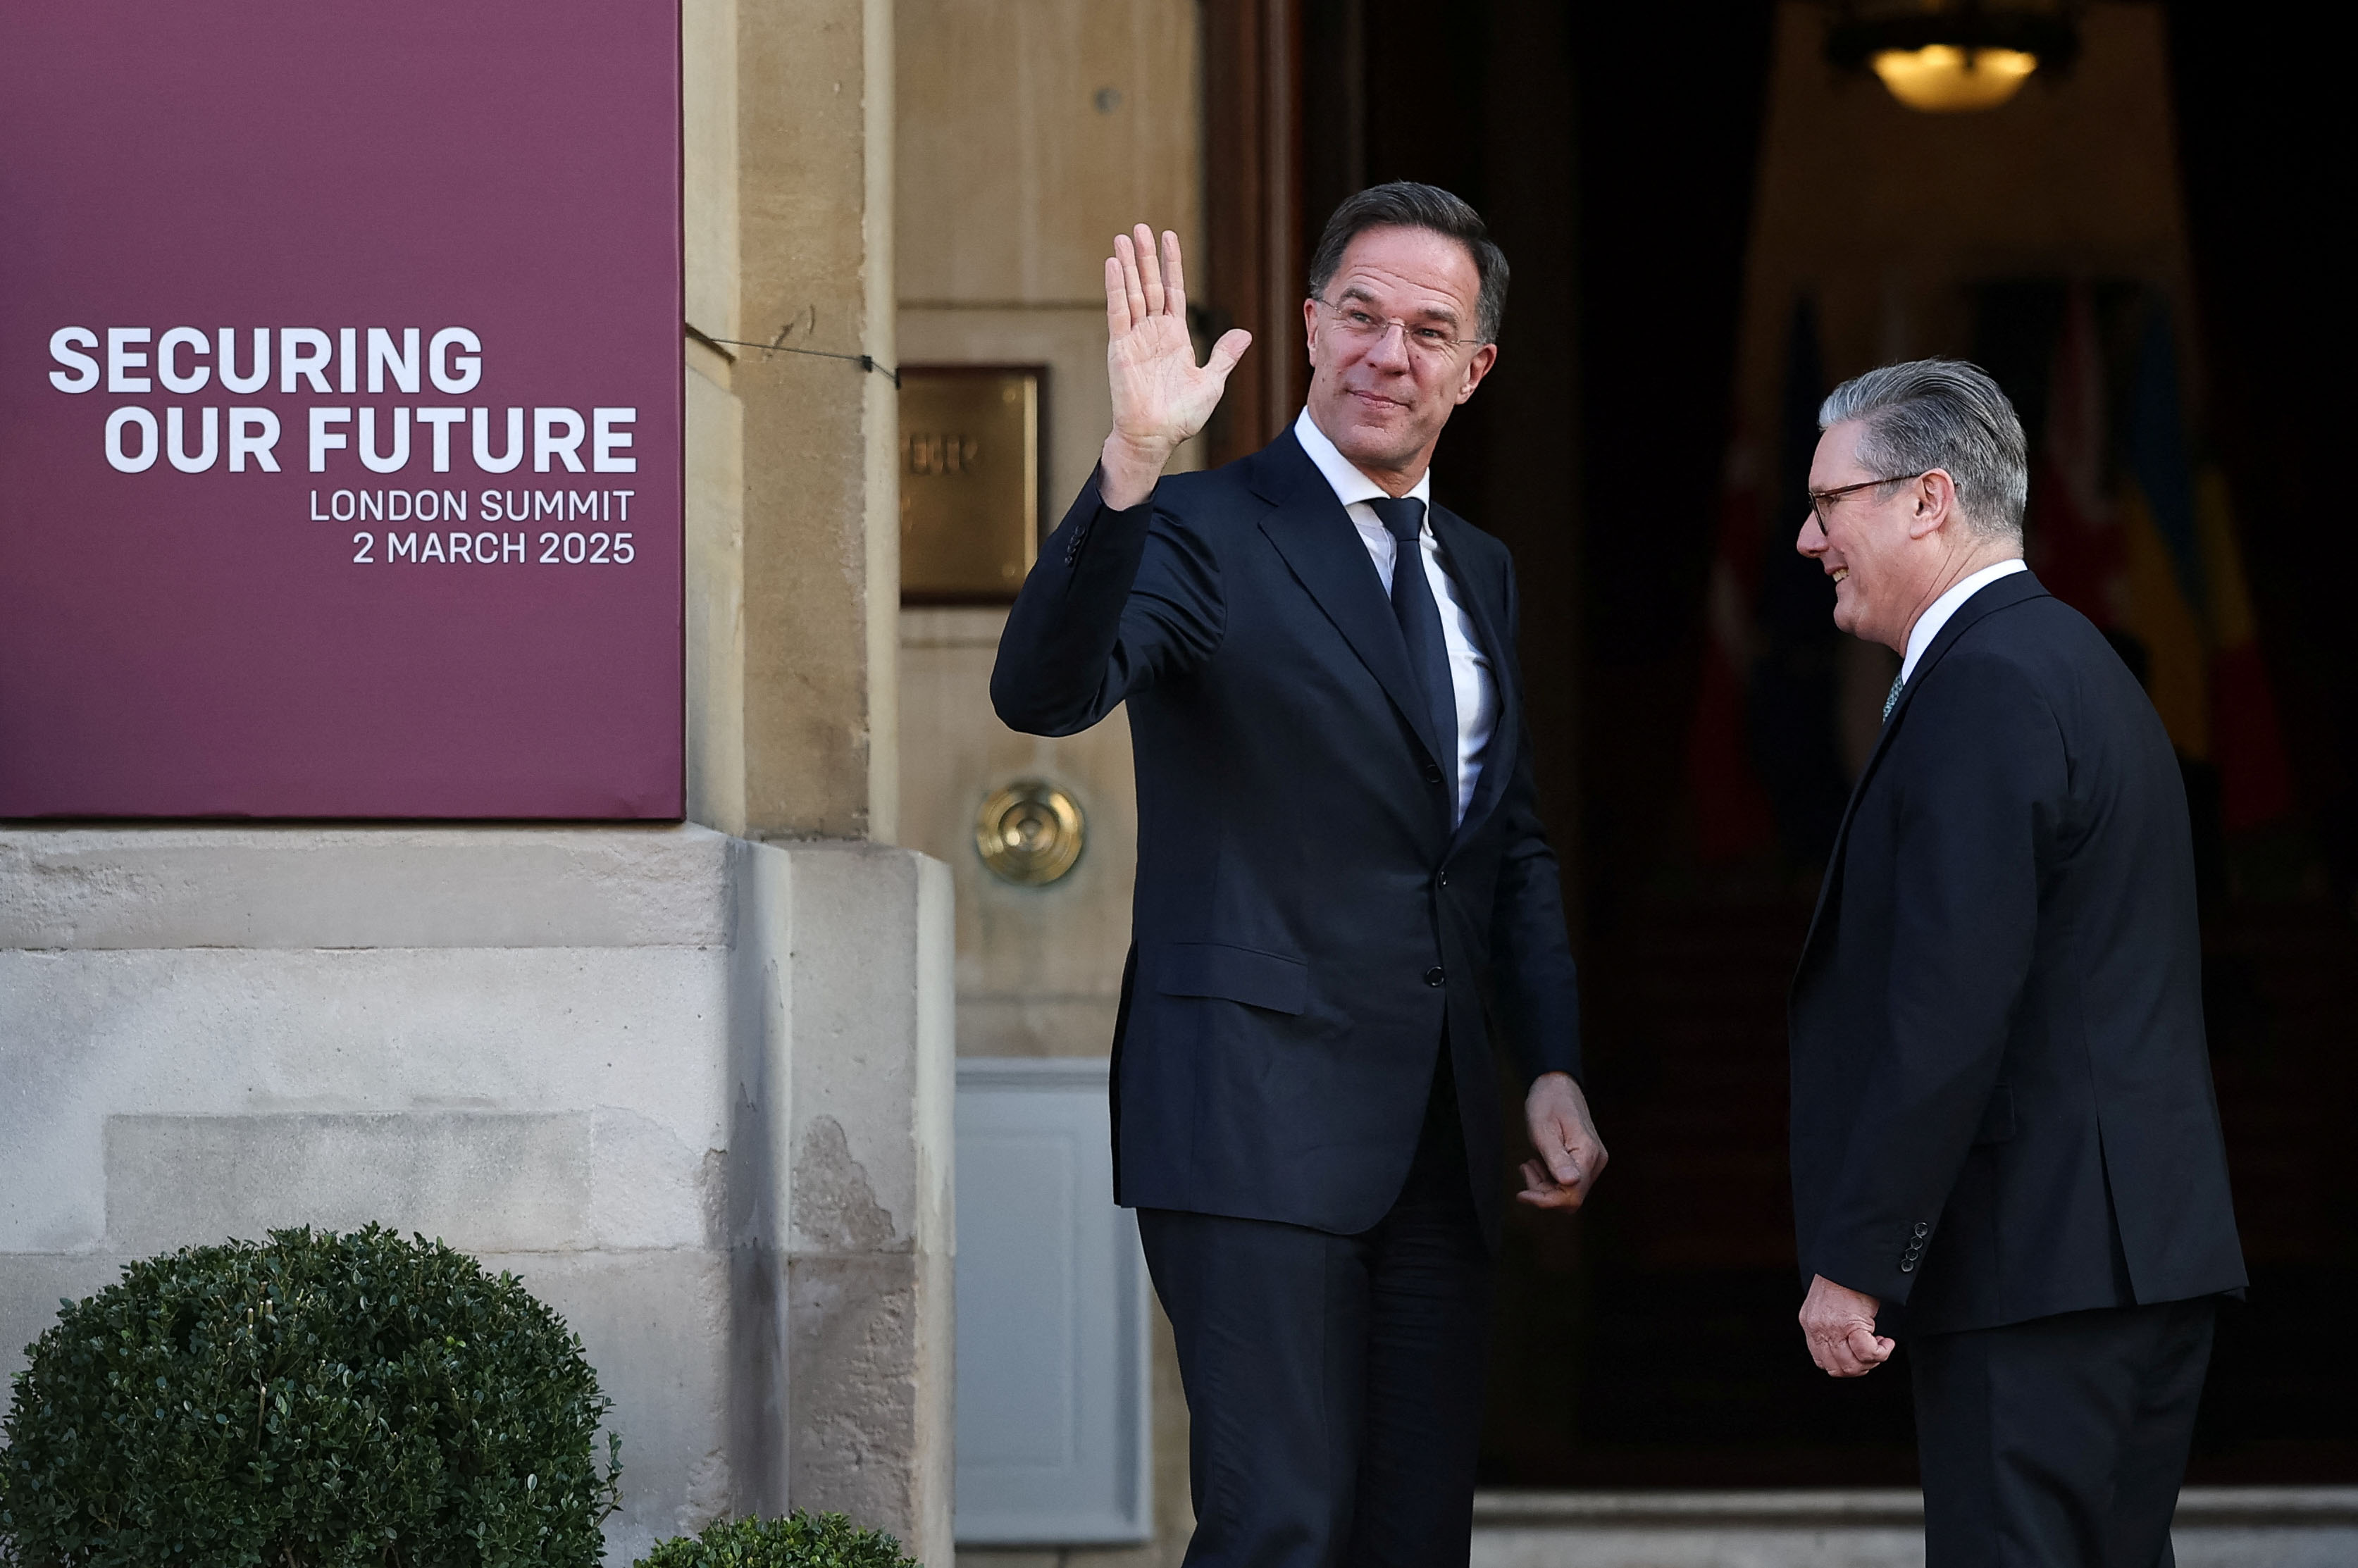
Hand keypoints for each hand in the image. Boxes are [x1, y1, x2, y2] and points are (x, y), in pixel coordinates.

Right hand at [1098, 224, 1251, 508]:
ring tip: (1124, 237)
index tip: (1169, 237)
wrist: (1155, 437)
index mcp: (1175, 337)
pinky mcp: (1120, 347)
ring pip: (1132, 292)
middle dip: (1146, 256)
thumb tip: (1244, 334)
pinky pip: (1117, 312)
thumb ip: (1224, 356)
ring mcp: (1135, 338)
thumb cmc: (1181, 416)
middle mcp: (1153, 332)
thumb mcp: (1211, 382)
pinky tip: (1113, 264)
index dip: (1172, 265)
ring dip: (1128, 265)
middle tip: (1141, 227)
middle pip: (1149, 285)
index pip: (1173, 292)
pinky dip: (1115, 288)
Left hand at [1517, 1071, 1606, 1209]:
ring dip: (1545, 1185)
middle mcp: (1595, 1162)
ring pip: (1568, 1192)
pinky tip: (1538, 1163)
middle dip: (1543, 1192)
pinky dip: (1549, 1179)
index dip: (1545, 1201)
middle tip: (1526, 1169)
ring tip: (1529, 1164)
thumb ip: (1556, 1158)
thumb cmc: (1548, 1103)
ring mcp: (1592, 1162)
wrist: (1557, 1085)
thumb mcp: (1544, 1131)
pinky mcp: (1585, 1161)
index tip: (1522, 1194)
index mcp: (1587, 1154)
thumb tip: (1569, 1184)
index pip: (1571, 1196)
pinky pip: (1568, 1183)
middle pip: (1570, 1198)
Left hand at [1799, 1274, 1892, 1376]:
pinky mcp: (1848, 1324)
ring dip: (1871, 1361)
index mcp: (1809, 1324)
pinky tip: (1886, 1341)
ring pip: (1852, 1366)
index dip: (1845, 1364)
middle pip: (1837, 1369)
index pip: (1822, 1361)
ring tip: (1880, 1344)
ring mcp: (1830, 1328)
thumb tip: (1850, 1348)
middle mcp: (1816, 1329)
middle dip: (1860, 1367)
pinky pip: (1867, 1353)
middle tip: (1873, 1351)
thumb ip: (1831, 1326)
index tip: (1859, 1352)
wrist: (1851, 1260)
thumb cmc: (1847, 1280)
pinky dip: (1881, 1352)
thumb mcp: (1831, 1305)